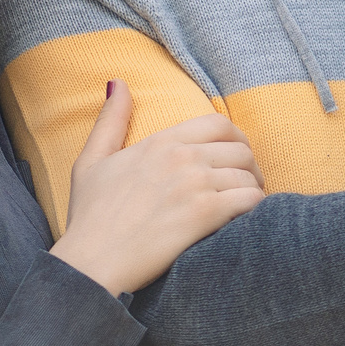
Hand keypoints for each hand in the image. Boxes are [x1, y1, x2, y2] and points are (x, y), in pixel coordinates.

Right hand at [49, 81, 262, 294]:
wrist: (91, 262)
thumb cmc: (89, 217)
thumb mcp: (91, 160)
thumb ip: (110, 120)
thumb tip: (119, 83)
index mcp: (160, 142)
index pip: (218, 123)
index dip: (237, 138)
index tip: (235, 158)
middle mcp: (182, 157)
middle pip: (240, 149)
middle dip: (249, 167)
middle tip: (244, 186)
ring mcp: (195, 184)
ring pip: (249, 176)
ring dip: (253, 191)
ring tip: (244, 207)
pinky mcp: (205, 214)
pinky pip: (251, 200)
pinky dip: (255, 209)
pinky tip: (244, 221)